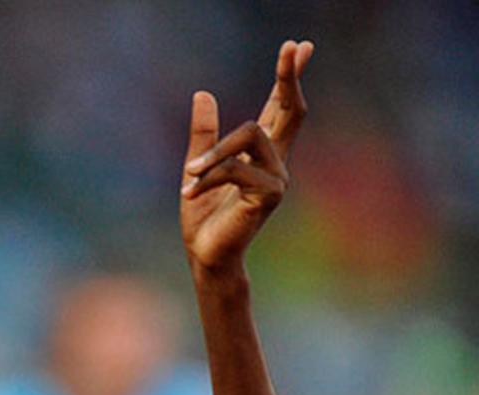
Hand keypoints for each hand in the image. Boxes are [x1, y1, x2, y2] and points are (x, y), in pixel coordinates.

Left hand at [180, 41, 312, 271]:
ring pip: (249, 135)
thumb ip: (203, 134)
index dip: (289, 79)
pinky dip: (207, 177)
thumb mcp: (197, 167)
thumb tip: (203, 94)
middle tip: (293, 46)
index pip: (281, 109)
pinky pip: (235, 168)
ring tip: (188, 177)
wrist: (204, 254)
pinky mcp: (269, 196)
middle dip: (290, 77)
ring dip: (213, 153)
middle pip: (290, 110)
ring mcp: (277, 179)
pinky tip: (188, 192)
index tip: (301, 46)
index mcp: (261, 155)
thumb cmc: (204, 217)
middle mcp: (276, 163)